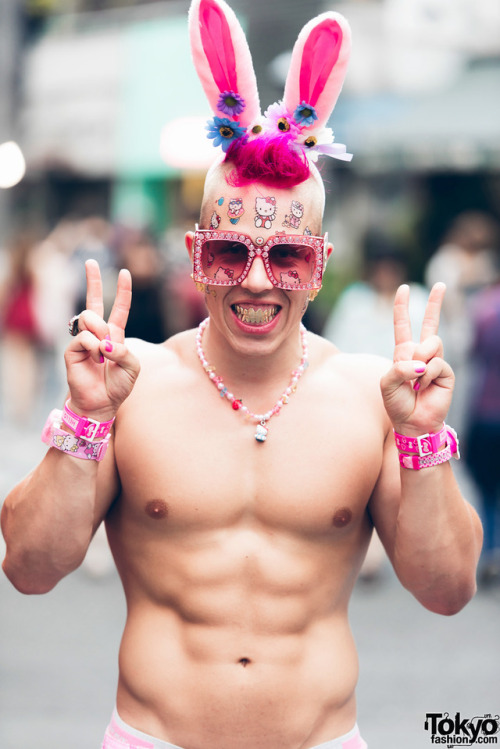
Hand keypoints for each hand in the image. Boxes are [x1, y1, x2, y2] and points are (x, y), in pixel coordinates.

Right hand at [64, 259, 139, 419]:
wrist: (102, 403)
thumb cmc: (119, 386)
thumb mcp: (133, 367)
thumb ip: (124, 350)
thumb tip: (104, 342)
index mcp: (114, 335)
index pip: (119, 309)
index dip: (123, 292)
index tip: (125, 273)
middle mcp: (97, 334)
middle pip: (93, 302)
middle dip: (93, 280)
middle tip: (90, 261)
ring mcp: (84, 340)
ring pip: (90, 318)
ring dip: (101, 332)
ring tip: (103, 353)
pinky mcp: (72, 350)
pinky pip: (85, 337)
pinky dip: (94, 347)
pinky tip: (96, 360)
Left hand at [380, 283, 453, 435]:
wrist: (412, 423)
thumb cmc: (396, 403)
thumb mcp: (387, 383)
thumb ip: (400, 368)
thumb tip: (423, 363)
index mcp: (403, 353)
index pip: (402, 325)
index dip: (402, 307)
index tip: (403, 289)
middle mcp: (420, 354)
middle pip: (430, 323)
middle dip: (435, 303)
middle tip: (440, 284)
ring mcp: (434, 362)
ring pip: (431, 343)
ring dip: (420, 361)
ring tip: (415, 381)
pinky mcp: (446, 372)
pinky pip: (436, 363)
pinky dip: (426, 377)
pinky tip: (423, 388)